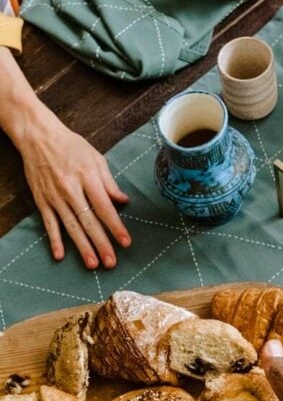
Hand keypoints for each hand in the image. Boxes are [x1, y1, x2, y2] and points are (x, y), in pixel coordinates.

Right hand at [20, 115, 130, 268]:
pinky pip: (49, 223)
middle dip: (101, 243)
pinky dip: (54, 240)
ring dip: (82, 247)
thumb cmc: (71, 146)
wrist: (38, 136)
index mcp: (87, 177)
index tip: (126, 242)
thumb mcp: (96, 159)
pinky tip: (60, 255)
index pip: (105, 207)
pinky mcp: (42, 200)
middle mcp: (71, 189)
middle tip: (111, 262)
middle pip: (89, 221)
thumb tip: (124, 201)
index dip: (115, 226)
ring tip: (92, 264)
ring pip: (70, 226)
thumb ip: (109, 183)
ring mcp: (55, 197)